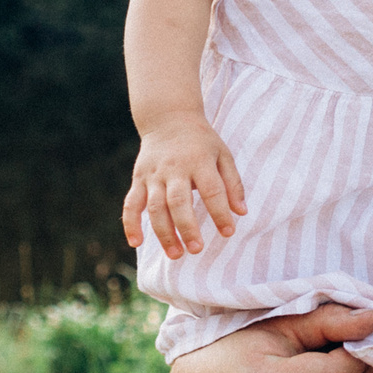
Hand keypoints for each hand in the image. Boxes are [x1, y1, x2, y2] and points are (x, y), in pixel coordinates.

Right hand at [124, 112, 246, 253]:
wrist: (168, 118)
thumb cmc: (201, 142)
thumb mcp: (223, 155)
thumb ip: (233, 183)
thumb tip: (241, 212)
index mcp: (199, 161)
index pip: (211, 190)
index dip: (220, 213)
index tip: (228, 232)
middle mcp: (174, 169)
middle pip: (178, 201)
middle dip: (187, 228)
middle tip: (197, 250)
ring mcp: (153, 175)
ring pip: (155, 207)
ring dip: (164, 233)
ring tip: (176, 254)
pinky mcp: (138, 179)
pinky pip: (131, 204)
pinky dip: (130, 224)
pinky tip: (136, 243)